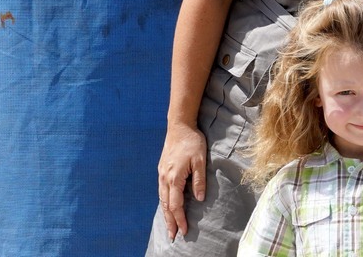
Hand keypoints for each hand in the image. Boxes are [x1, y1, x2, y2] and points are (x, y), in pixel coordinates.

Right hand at [157, 123, 206, 240]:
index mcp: (174, 178)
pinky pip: (161, 191)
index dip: (180, 219)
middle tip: (172, 236)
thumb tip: (199, 199)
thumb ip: (199, 180)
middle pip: (166, 205)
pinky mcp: (162, 170)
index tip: (184, 231)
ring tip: (169, 226)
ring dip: (166, 214)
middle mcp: (164, 178)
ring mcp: (161, 174)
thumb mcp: (200, 160)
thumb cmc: (192, 141)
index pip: (176, 205)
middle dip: (169, 222)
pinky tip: (167, 206)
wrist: (179, 126)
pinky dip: (164, 202)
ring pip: (162, 199)